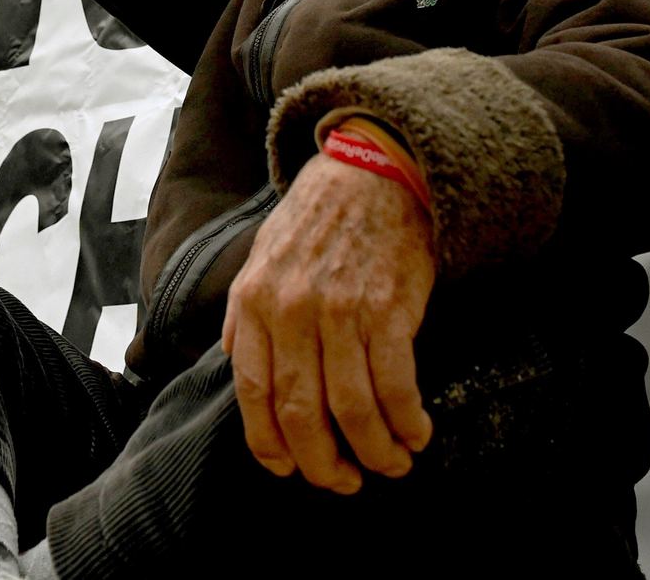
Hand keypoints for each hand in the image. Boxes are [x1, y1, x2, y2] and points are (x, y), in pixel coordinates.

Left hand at [221, 152, 434, 493]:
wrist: (374, 168)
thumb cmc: (319, 216)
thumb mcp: (262, 254)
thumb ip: (245, 310)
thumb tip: (233, 358)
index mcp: (254, 301)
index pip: (252, 393)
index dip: (271, 445)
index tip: (290, 469)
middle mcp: (292, 311)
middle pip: (301, 415)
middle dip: (324, 465)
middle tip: (344, 482)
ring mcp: (341, 310)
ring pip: (352, 410)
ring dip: (376, 452)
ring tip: (392, 463)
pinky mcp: (390, 308)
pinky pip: (396, 386)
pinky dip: (407, 422)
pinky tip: (416, 433)